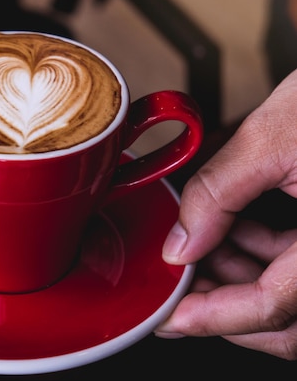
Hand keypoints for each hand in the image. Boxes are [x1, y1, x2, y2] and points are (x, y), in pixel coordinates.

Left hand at [155, 69, 296, 359]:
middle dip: (225, 305)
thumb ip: (217, 193)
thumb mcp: (273, 136)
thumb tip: (180, 245)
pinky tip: (235, 231)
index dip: (214, 317)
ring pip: (295, 298)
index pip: (276, 305)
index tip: (172, 317)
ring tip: (200, 247)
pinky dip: (265, 259)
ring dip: (241, 280)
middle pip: (288, 320)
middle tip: (180, 284)